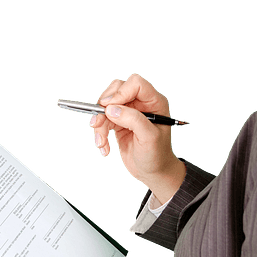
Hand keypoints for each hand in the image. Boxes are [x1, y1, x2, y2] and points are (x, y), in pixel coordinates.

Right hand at [91, 73, 185, 203]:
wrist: (152, 172)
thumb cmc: (157, 155)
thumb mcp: (149, 138)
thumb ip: (133, 120)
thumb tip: (111, 109)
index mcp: (154, 102)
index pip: (136, 84)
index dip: (121, 92)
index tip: (110, 108)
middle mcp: (140, 104)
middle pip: (116, 90)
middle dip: (105, 107)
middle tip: (99, 123)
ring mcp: (128, 113)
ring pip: (105, 107)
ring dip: (99, 124)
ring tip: (101, 143)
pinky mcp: (118, 123)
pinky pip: (102, 120)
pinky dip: (99, 133)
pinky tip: (104, 147)